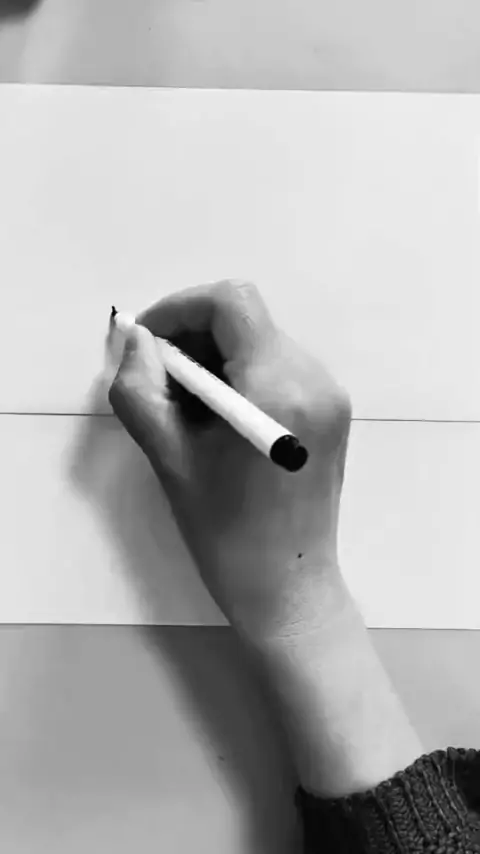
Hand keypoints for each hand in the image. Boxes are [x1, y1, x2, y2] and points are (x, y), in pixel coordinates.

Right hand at [109, 280, 351, 641]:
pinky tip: (220, 420)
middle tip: (160, 382)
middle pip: (246, 319)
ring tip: (188, 410)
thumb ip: (141, 389)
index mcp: (279, 388)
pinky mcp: (333, 411)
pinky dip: (242, 376)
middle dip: (194, 336)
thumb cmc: (225, 533)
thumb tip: (137, 339)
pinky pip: (279, 368)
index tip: (148, 344)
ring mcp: (331, 394)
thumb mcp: (170, 460)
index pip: (231, 302)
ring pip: (261, 341)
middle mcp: (315, 378)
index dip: (180, 308)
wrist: (288, 588)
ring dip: (216, 358)